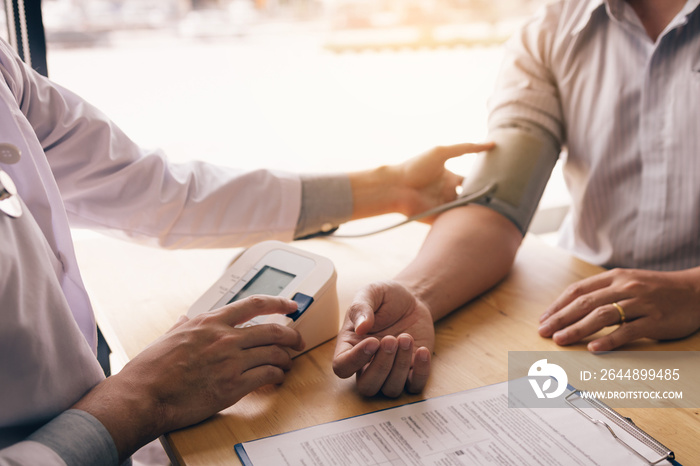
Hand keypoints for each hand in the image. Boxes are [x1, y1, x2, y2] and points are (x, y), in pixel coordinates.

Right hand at [73, 295, 304, 460]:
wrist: (144, 395)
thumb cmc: (151, 368)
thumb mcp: (169, 335)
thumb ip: (184, 325)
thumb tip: (186, 317)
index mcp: (210, 322)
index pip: (254, 304)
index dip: (278, 303)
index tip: (291, 305)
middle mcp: (224, 337)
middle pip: (272, 330)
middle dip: (291, 335)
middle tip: (297, 341)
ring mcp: (230, 361)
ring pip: (274, 353)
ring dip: (286, 358)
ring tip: (287, 363)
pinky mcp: (233, 385)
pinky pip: (267, 375)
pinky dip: (277, 376)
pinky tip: (277, 378)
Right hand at [333, 281, 433, 396]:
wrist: (412, 300)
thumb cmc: (386, 298)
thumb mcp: (371, 293)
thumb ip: (361, 306)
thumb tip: (361, 327)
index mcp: (350, 345)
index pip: (342, 367)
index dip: (355, 360)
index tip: (373, 341)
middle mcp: (367, 364)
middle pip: (367, 386)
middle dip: (381, 366)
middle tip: (392, 339)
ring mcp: (390, 371)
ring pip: (390, 389)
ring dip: (400, 365)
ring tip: (406, 338)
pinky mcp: (412, 371)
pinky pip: (415, 386)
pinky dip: (421, 372)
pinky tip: (422, 350)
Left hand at [392, 142, 494, 218]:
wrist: (397, 186)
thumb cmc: (416, 167)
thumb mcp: (442, 152)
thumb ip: (466, 148)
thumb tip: (491, 144)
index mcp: (449, 177)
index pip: (471, 180)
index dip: (485, 180)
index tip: (502, 181)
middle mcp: (448, 192)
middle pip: (472, 196)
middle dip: (485, 198)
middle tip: (504, 198)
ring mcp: (444, 206)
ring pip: (467, 210)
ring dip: (479, 210)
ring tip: (499, 210)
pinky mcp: (439, 219)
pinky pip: (457, 221)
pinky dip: (468, 221)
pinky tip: (483, 219)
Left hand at [538, 267, 699, 351]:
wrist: (696, 291)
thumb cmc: (658, 289)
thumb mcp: (629, 282)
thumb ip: (604, 291)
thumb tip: (574, 306)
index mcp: (615, 277)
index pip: (578, 290)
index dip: (558, 305)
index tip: (544, 319)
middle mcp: (625, 287)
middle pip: (585, 303)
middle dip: (560, 318)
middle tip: (544, 331)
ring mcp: (641, 303)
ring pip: (602, 315)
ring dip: (577, 328)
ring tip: (561, 340)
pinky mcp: (655, 320)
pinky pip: (628, 330)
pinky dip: (609, 340)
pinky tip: (593, 347)